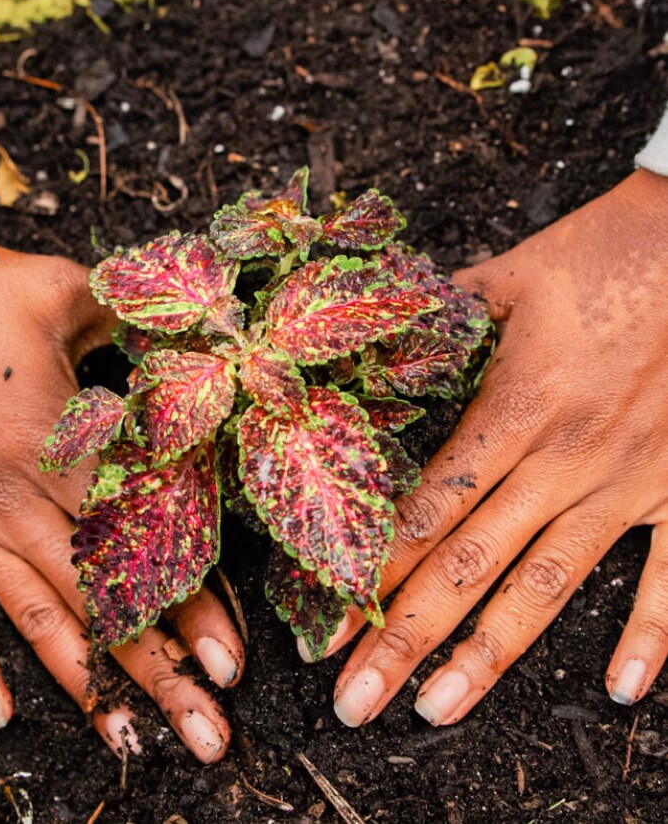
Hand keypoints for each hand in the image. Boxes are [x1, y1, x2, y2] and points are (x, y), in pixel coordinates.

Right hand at [0, 234, 243, 761]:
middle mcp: (13, 504)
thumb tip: (193, 322)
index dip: (189, 604)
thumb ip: (132, 316)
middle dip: (157, 674)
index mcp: (54, 449)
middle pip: (99, 604)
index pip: (138, 546)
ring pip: (36, 622)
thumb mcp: (57, 288)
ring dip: (87, 688)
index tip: (228, 661)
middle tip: (207, 733)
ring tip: (133, 742)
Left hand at [305, 168, 667, 726]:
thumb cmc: (606, 253)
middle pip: (469, 564)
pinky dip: (654, 635)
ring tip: (438, 711)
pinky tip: (622, 692)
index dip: (373, 573)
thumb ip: (438, 322)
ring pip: (549, 587)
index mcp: (517, 407)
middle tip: (354, 703)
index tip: (329, 629)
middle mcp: (567, 459)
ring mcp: (630, 483)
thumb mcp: (508, 277)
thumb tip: (376, 348)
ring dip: (490, 656)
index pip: (427, 509)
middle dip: (405, 639)